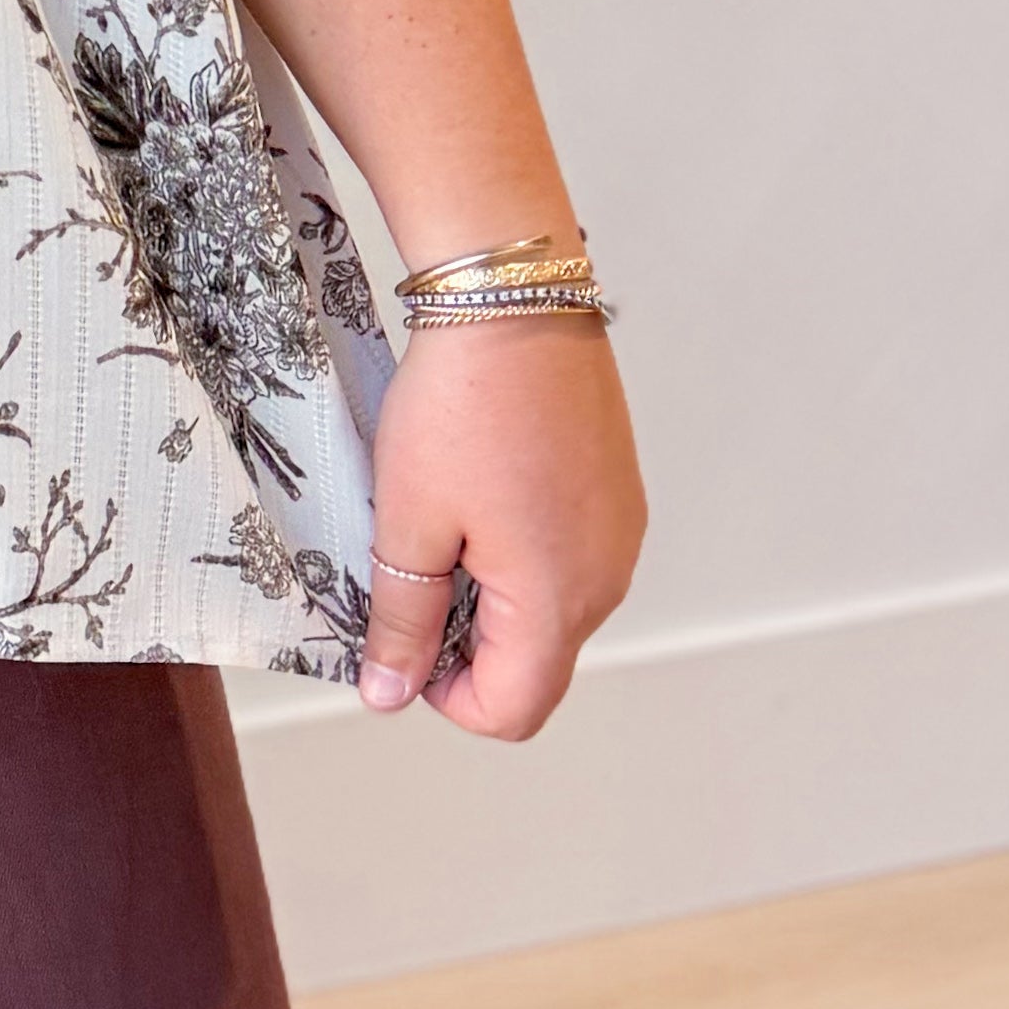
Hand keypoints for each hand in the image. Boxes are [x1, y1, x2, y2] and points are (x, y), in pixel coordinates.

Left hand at [357, 315, 643, 739]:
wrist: (513, 299)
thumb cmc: (462, 406)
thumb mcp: (409, 523)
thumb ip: (403, 620)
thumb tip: (391, 691)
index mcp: (559, 601)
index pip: (513, 710)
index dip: (446, 696)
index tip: (402, 639)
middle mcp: (606, 577)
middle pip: (535, 661)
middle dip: (464, 640)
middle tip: (409, 566)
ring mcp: (618, 532)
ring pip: (550, 607)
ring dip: (490, 592)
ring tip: (439, 519)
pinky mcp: (615, 493)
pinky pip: (567, 555)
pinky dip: (518, 549)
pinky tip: (476, 490)